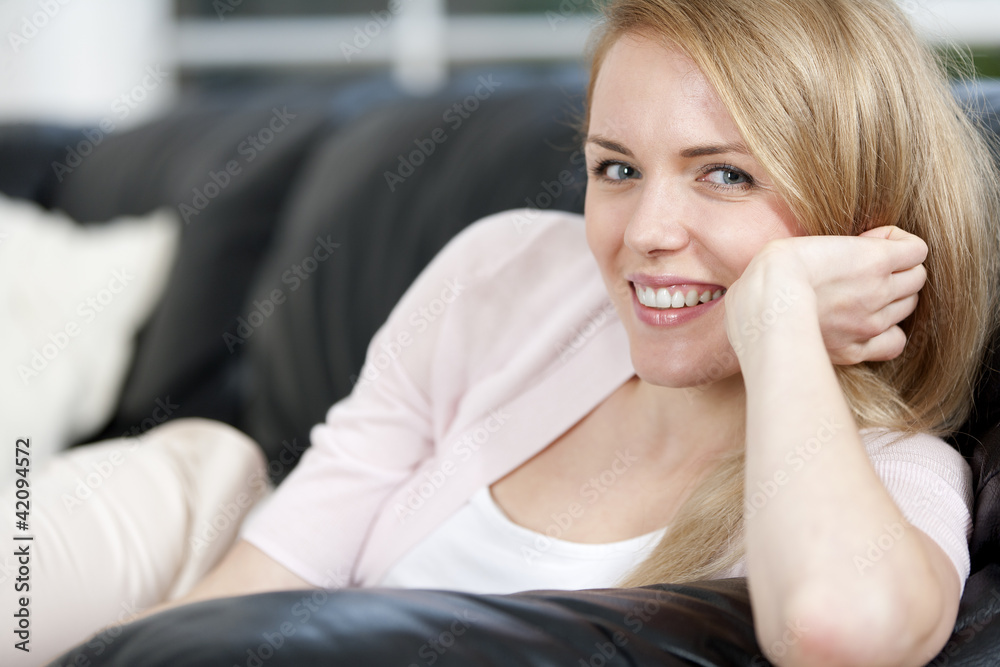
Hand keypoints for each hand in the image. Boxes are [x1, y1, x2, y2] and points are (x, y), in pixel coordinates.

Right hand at [725, 226, 927, 364]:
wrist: (763, 306)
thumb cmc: (776, 268)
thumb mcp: (812, 241)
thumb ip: (845, 249)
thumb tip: (860, 253)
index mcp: (875, 259)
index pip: (917, 250)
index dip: (896, 243)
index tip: (871, 244)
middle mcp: (880, 291)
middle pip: (916, 279)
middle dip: (897, 271)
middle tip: (866, 270)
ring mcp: (870, 323)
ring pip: (909, 307)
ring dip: (894, 298)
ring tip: (864, 296)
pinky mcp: (855, 349)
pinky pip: (895, 342)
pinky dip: (889, 333)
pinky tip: (870, 326)